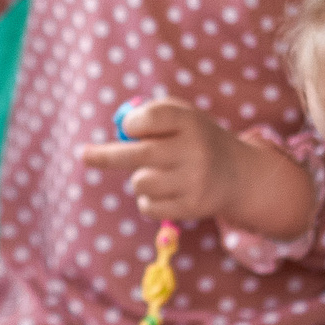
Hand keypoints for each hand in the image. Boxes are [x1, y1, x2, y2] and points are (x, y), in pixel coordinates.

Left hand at [78, 97, 313, 237]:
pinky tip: (164, 192)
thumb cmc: (196, 140)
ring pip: (140, 182)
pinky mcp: (193, 207)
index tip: (128, 130)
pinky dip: (147, 201)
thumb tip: (116, 135)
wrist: (239, 175)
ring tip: (159, 174)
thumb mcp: (183, 118)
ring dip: (140, 179)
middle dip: (105, 155)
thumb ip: (150, 117)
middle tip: (85, 155)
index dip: (132, 124)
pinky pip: (148, 206)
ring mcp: (195, 181)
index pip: (150, 117)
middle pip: (137, 154)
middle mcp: (195, 150)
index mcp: (191, 121)